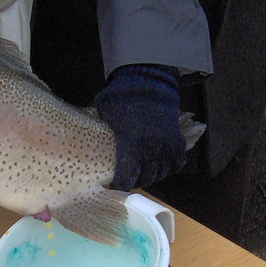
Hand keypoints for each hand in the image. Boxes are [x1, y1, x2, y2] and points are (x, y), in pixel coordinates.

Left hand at [93, 64, 184, 190]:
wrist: (148, 82)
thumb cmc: (121, 98)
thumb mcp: (103, 115)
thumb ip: (100, 134)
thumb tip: (88, 148)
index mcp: (130, 145)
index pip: (126, 177)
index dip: (121, 184)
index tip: (118, 185)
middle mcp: (150, 149)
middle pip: (145, 178)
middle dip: (137, 179)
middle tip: (130, 176)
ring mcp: (166, 145)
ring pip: (162, 172)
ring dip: (153, 174)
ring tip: (145, 170)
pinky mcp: (176, 140)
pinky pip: (177, 162)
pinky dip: (170, 165)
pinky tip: (161, 164)